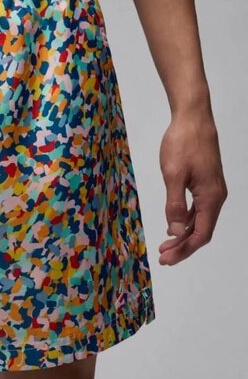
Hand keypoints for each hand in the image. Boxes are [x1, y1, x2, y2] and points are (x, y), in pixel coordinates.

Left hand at [158, 112, 226, 264]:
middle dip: (183, 246)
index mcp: (211, 197)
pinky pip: (198, 209)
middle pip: (201, 231)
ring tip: (165, 246)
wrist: (193, 119)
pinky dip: (186, 220)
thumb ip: (175, 204)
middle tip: (163, 257)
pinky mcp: (206, 183)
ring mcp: (212, 190)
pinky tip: (175, 225)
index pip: (200, 234)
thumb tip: (176, 230)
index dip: (184, 249)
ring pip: (200, 221)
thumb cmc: (183, 143)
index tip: (167, 258)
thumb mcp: (173, 174)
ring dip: (183, 235)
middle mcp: (216, 196)